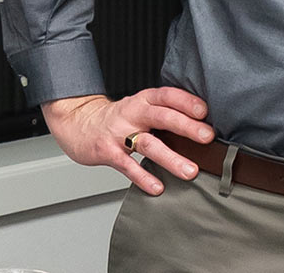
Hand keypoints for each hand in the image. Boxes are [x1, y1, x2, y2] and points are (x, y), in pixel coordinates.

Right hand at [41, 88, 214, 194]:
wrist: (77, 123)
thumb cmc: (118, 118)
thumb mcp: (141, 107)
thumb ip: (166, 113)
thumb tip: (202, 126)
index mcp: (144, 100)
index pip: (167, 96)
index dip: (186, 101)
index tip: (205, 111)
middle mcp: (132, 114)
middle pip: (162, 117)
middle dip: (186, 127)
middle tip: (207, 137)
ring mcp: (118, 133)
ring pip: (148, 144)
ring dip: (171, 158)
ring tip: (190, 171)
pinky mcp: (107, 152)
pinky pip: (127, 166)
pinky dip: (143, 177)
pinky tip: (158, 187)